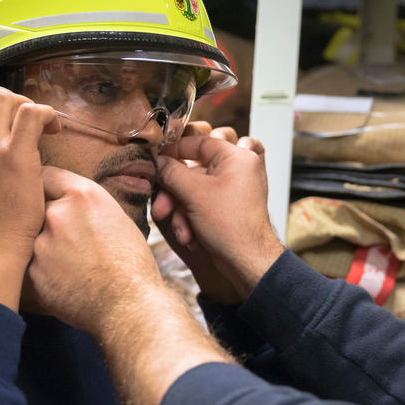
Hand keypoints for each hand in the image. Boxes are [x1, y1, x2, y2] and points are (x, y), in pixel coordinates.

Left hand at [29, 166, 164, 334]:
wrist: (131, 307)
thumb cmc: (133, 266)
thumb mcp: (118, 220)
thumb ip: (86, 206)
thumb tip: (67, 202)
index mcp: (83, 195)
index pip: (46, 175)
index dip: (45, 188)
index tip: (44, 196)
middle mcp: (58, 214)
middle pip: (35, 208)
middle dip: (44, 221)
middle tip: (65, 239)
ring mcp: (41, 244)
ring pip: (31, 239)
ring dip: (43, 248)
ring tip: (71, 266)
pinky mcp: (32, 272)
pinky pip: (30, 265)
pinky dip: (42, 273)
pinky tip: (65, 282)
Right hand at [153, 133, 283, 301]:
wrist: (247, 262)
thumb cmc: (232, 227)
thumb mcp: (194, 193)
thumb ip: (171, 172)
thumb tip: (158, 161)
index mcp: (237, 157)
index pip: (200, 142)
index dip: (175, 151)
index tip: (157, 159)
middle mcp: (237, 170)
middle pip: (194, 171)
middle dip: (175, 194)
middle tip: (161, 206)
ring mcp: (233, 189)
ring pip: (195, 191)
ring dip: (182, 212)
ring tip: (181, 230)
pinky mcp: (227, 207)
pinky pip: (202, 204)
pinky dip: (192, 219)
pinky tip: (189, 236)